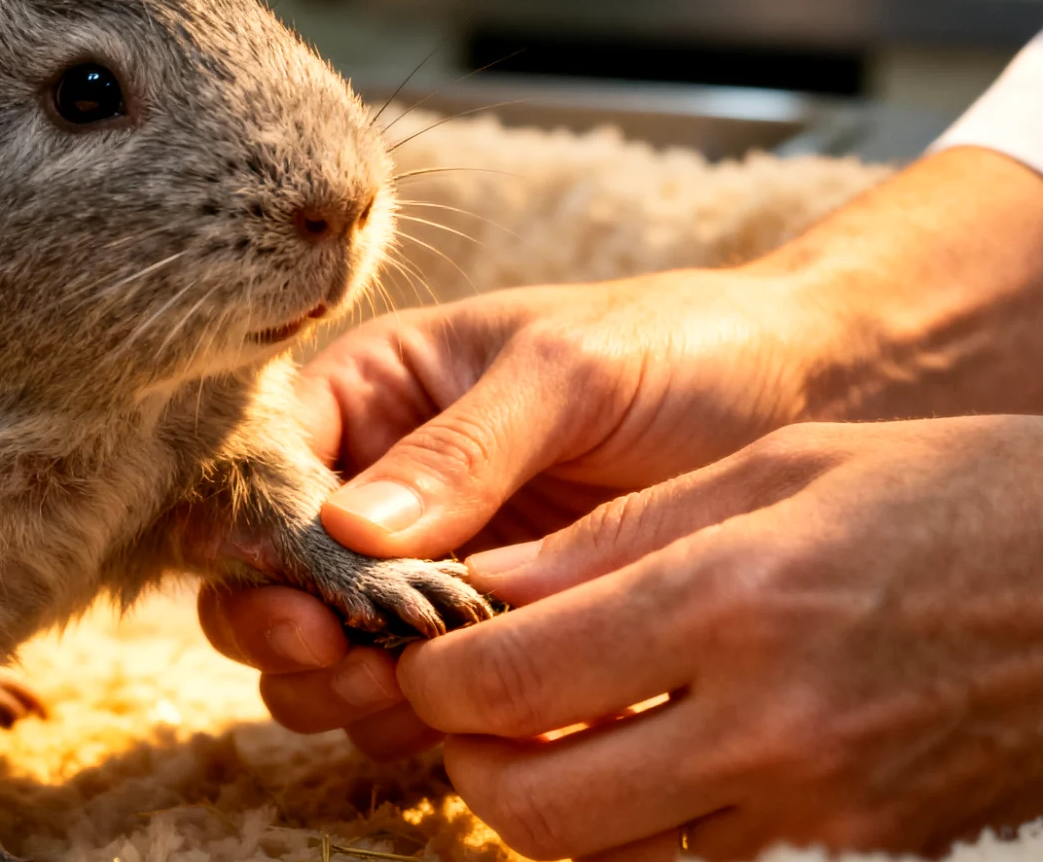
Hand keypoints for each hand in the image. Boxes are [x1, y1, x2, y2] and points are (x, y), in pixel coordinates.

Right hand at [202, 266, 843, 754]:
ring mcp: (428, 568)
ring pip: (322, 650)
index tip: (303, 602)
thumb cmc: (685, 348)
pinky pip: (409, 694)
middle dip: (283, 629)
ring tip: (401, 693)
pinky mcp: (487, 635)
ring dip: (336, 688)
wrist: (812, 398)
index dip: (255, 541)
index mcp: (375, 393)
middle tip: (343, 660)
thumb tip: (346, 528)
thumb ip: (462, 448)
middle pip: (267, 576)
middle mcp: (380, 484)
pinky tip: (460, 719)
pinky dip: (408, 719)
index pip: (262, 470)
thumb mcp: (571, 372)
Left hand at [403, 416, 1042, 860]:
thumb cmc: (946, 496)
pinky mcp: (858, 854)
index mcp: (733, 602)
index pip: (513, 679)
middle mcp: (769, 726)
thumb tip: (484, 589)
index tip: (426, 650)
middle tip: (470, 709)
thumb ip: (615, 540)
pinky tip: (638, 772)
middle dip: (470, 760)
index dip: (434, 674)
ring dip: (545, 810)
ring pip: (607, 861)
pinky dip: (636, 838)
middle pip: (536, 806)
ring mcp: (820, 811)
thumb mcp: (776, 470)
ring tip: (544, 740)